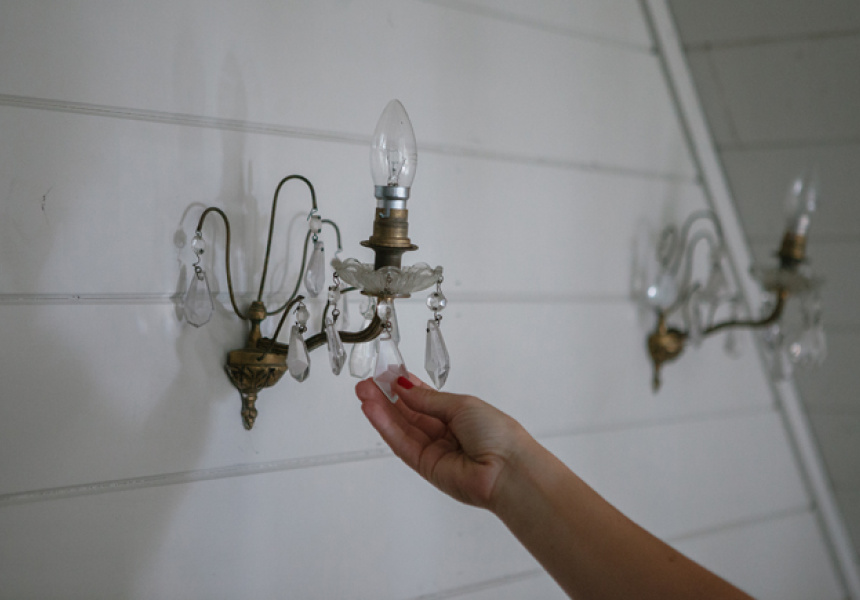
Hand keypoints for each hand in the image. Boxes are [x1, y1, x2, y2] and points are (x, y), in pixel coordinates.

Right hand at [355, 375, 527, 508]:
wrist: (508, 470)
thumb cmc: (497, 434)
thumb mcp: (461, 405)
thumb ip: (427, 399)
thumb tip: (403, 386)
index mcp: (459, 416)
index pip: (425, 399)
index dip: (405, 385)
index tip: (386, 373)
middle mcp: (445, 433)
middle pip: (409, 413)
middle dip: (387, 396)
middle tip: (366, 382)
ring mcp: (434, 451)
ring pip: (401, 427)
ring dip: (381, 410)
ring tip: (363, 392)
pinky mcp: (425, 467)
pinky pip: (401, 443)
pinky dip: (385, 426)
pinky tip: (372, 410)